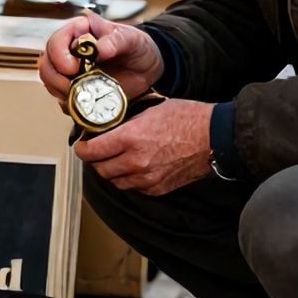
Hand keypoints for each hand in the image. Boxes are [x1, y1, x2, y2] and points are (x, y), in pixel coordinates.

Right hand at [39, 13, 164, 105]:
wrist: (147, 67)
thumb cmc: (137, 46)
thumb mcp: (132, 39)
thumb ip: (116, 41)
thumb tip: (100, 49)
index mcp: (78, 32)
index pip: (55, 41)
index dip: (58, 56)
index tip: (73, 68)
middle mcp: (69, 51)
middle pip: (46, 64)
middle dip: (56, 79)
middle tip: (74, 87)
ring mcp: (70, 72)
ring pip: (50, 82)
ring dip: (60, 92)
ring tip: (81, 96)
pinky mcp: (76, 89)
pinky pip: (62, 99)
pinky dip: (70, 104)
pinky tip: (85, 103)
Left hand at [76, 98, 214, 194]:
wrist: (216, 138)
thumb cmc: (187, 118)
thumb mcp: (151, 109)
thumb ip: (127, 121)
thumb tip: (108, 125)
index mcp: (130, 138)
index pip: (91, 151)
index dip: (82, 148)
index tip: (82, 144)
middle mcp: (135, 162)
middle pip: (100, 169)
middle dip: (95, 160)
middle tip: (97, 150)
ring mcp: (147, 178)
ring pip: (115, 181)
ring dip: (111, 171)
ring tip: (115, 158)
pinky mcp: (157, 188)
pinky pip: (133, 187)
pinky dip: (129, 179)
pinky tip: (134, 166)